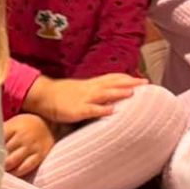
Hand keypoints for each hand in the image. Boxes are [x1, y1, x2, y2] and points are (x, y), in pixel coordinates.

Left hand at [3, 113, 55, 177]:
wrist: (49, 125)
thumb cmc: (25, 125)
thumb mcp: (13, 122)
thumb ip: (0, 131)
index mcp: (14, 125)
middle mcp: (23, 136)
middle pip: (3, 151)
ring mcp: (32, 146)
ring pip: (12, 161)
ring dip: (3, 167)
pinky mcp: (40, 155)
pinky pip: (24, 168)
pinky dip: (15, 173)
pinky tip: (11, 173)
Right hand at [25, 73, 146, 124]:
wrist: (44, 95)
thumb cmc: (63, 95)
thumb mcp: (81, 90)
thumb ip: (96, 92)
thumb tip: (110, 97)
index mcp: (92, 84)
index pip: (113, 78)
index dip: (128, 78)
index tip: (142, 79)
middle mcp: (90, 88)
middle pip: (112, 83)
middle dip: (129, 83)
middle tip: (145, 83)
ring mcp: (84, 98)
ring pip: (104, 93)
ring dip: (118, 92)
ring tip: (132, 93)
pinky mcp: (76, 110)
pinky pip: (90, 109)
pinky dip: (101, 109)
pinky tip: (112, 110)